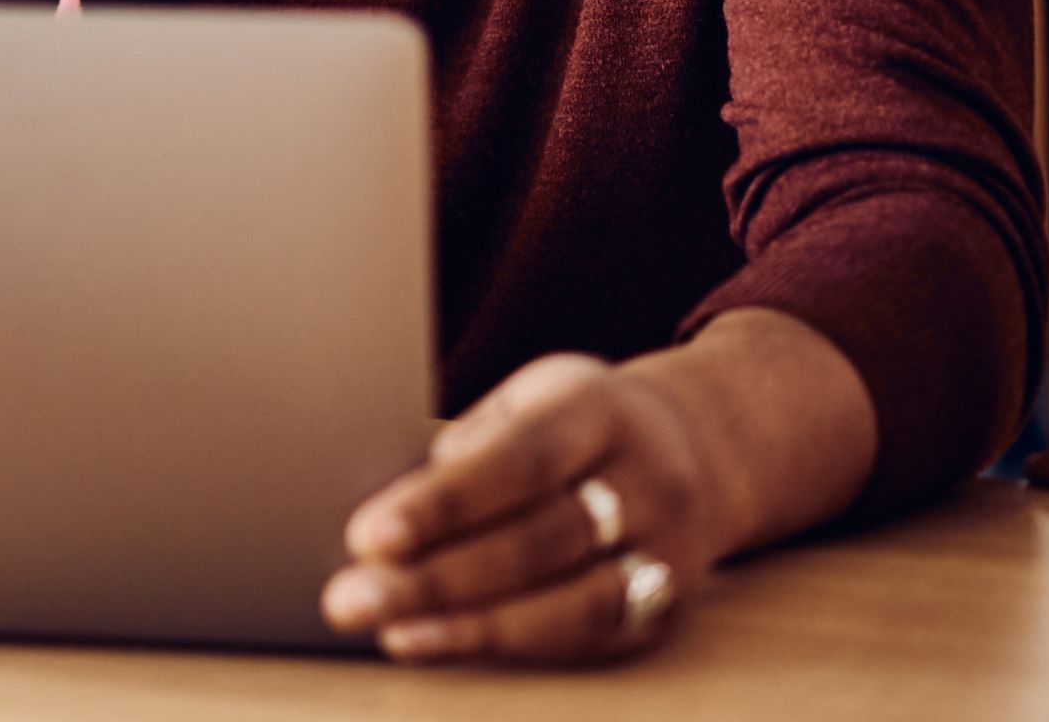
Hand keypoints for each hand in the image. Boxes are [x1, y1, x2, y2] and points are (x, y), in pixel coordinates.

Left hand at [325, 355, 726, 664]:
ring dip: (471, 628)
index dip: (444, 505)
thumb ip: (470, 448)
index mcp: (601, 411)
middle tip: (353, 600)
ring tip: (394, 634)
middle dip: (437, 579)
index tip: (368, 537)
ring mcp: (668, 553)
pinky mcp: (668, 611)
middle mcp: (649, 483)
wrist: (695, 449)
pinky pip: (589, 639)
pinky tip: (446, 644)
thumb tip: (393, 519)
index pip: (518, 462)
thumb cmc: (575, 425)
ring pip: (571, 605)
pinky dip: (512, 647)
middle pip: (539, 542)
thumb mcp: (528, 400)